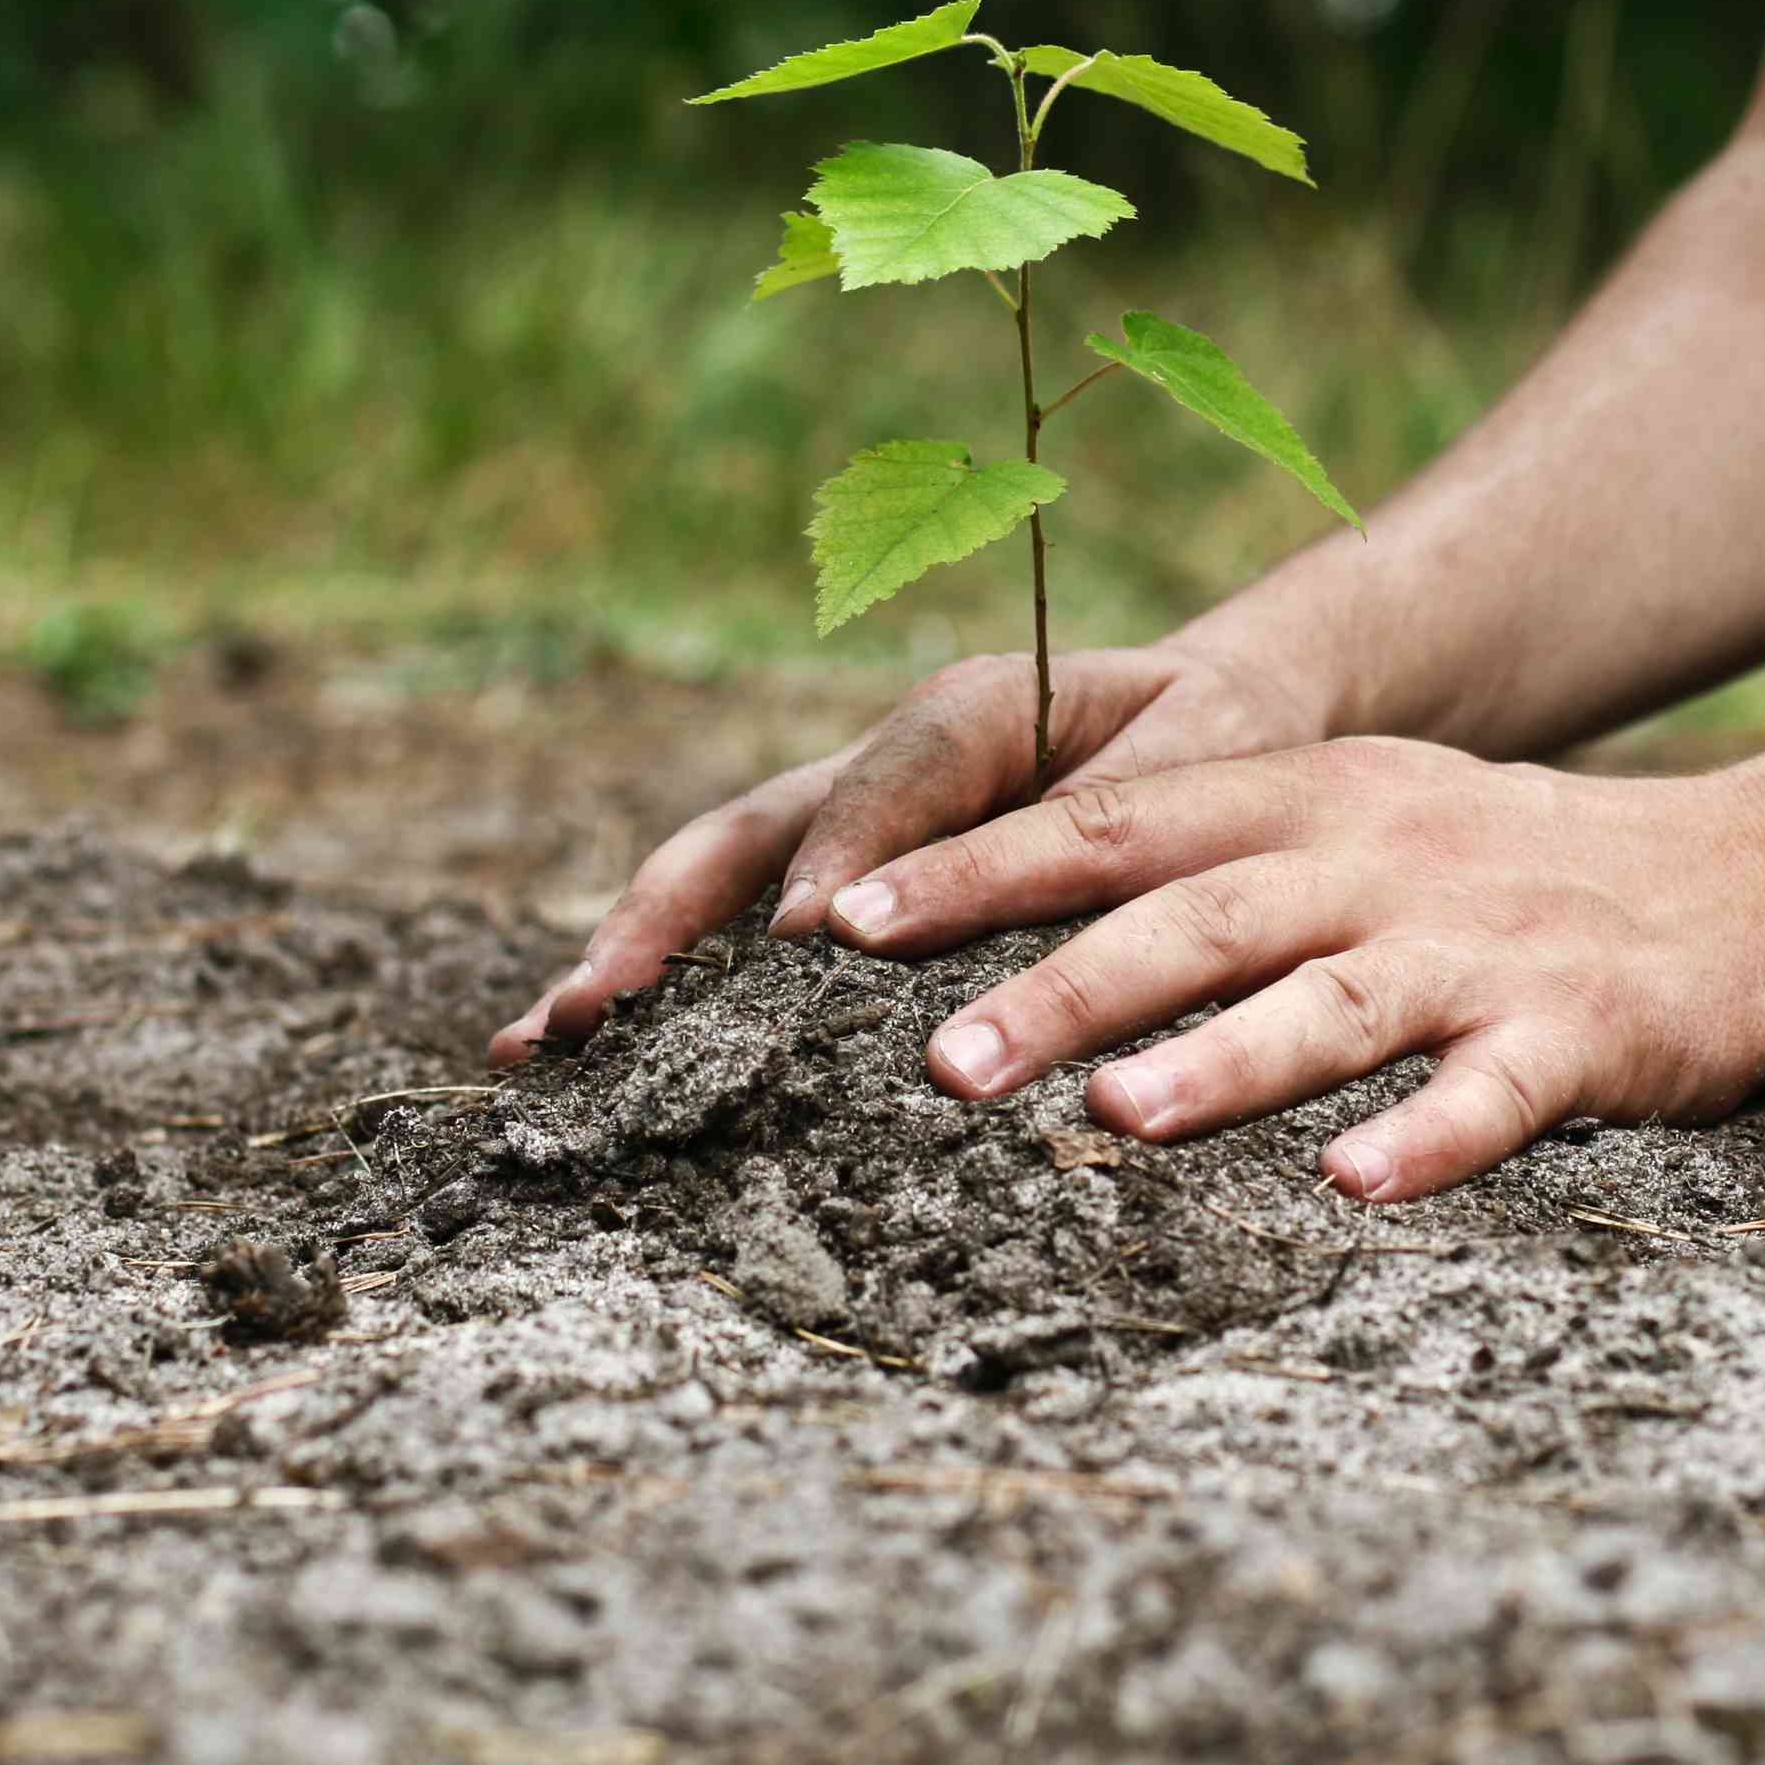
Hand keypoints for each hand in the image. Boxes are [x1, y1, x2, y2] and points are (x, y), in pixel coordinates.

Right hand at [488, 638, 1325, 1064]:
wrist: (1226, 710)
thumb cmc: (1226, 737)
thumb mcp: (1208, 755)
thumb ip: (1126, 808)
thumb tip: (1029, 884)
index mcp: (973, 711)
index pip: (887, 783)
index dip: (840, 858)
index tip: (800, 946)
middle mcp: (886, 762)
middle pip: (747, 833)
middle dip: (662, 921)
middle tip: (588, 1012)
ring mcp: (852, 822)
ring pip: (718, 880)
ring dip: (629, 956)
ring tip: (538, 1044)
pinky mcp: (847, 876)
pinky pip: (743, 923)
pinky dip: (667, 982)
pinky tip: (587, 1054)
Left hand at [812, 738, 1764, 1199]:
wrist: (1748, 881)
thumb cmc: (1496, 871)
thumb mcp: (1346, 822)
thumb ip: (1195, 862)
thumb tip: (996, 926)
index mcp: (1303, 799)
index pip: (1110, 825)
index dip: (975, 869)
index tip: (844, 919)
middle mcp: (1375, 858)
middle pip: (1195, 917)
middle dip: (1060, 984)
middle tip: (936, 1060)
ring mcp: (1477, 946)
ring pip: (1329, 1002)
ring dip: (1220, 1061)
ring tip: (1115, 1121)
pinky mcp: (1579, 1034)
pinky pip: (1490, 1094)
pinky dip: (1424, 1140)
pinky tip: (1354, 1189)